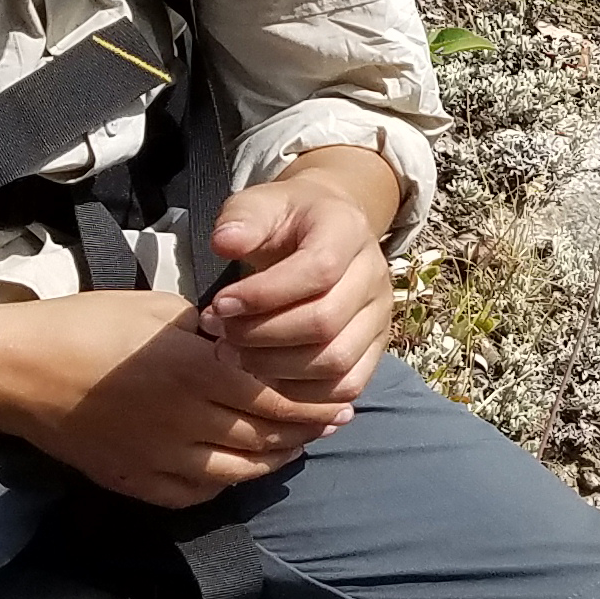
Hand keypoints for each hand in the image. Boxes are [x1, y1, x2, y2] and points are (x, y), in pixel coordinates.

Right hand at [0, 291, 346, 506]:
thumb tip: (259, 348)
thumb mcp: (164, 312)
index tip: (342, 402)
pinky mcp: (136, 481)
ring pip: (237, 471)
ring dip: (275, 461)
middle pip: (265, 437)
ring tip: (296, 447)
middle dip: (306, 433)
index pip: (276, 397)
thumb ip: (217, 335)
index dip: (314, 405)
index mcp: (196, 371)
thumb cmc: (92, 326)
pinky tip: (243, 468)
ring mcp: (159, 457)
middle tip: (332, 424)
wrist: (22, 369)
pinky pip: (195, 493)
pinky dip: (227, 482)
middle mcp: (185, 420)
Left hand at [202, 156, 399, 402]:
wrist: (326, 232)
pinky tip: (264, 377)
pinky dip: (302, 393)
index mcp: (349, 230)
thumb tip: (226, 243)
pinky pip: (347, 386)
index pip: (319, 269)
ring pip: (335, 361)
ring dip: (275, 368)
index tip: (219, 304)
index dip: (265, 294)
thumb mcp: (260, 205)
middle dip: (261, 336)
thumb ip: (241, 219)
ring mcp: (380, 316)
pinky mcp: (376, 349)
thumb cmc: (286, 221)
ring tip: (234, 355)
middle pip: (325, 322)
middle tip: (219, 334)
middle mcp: (375, 275)